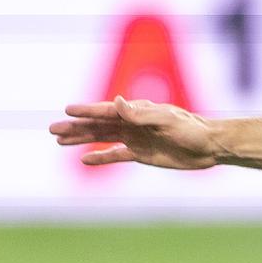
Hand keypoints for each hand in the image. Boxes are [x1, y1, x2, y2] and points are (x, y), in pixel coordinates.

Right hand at [48, 97, 218, 169]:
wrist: (210, 147)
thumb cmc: (192, 130)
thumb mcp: (167, 120)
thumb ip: (141, 114)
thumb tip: (118, 102)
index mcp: (138, 111)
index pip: (107, 110)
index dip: (87, 110)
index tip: (67, 110)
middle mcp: (133, 123)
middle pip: (98, 124)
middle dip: (75, 126)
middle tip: (52, 129)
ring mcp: (135, 138)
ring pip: (102, 138)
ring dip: (82, 139)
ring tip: (59, 141)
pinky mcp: (141, 154)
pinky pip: (115, 155)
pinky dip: (100, 157)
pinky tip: (84, 160)